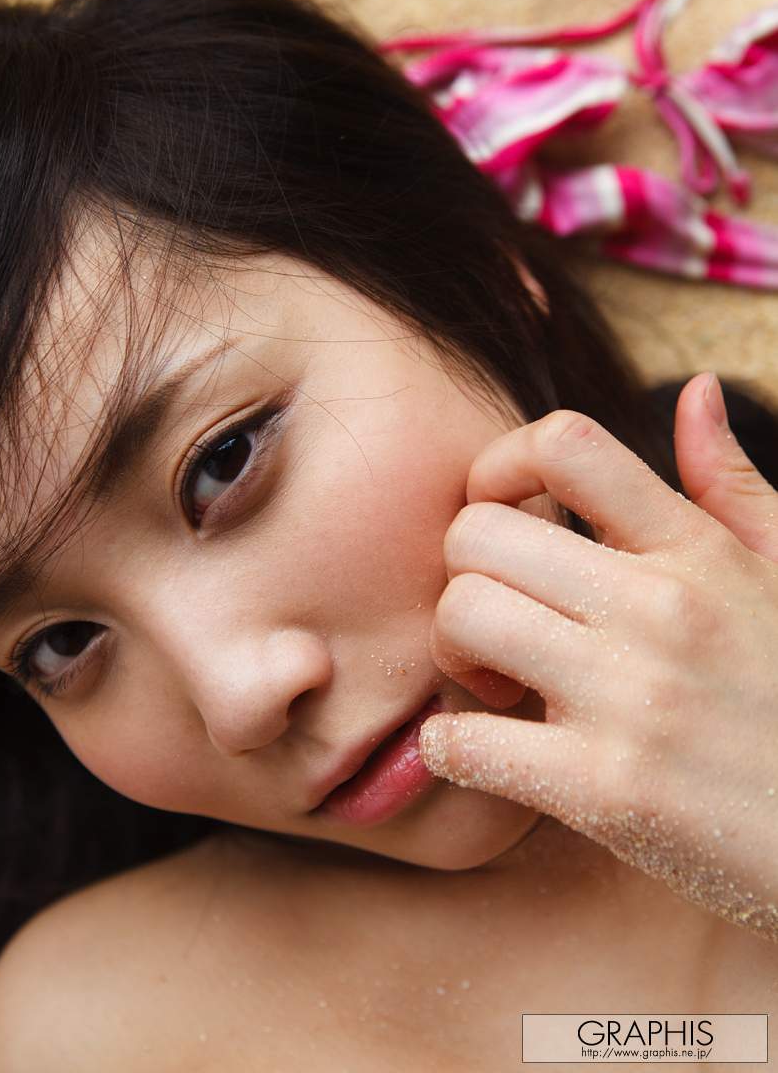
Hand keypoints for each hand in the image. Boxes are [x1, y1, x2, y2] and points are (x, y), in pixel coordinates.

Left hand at [419, 374, 777, 940]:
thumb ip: (731, 485)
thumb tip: (694, 388)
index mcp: (698, 550)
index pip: (565, 444)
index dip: (499, 463)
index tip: (500, 512)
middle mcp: (662, 608)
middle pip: (478, 533)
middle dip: (463, 572)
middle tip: (496, 617)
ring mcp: (633, 699)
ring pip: (461, 617)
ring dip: (451, 653)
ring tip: (498, 684)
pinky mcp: (607, 791)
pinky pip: (463, 742)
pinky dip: (448, 749)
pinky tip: (484, 755)